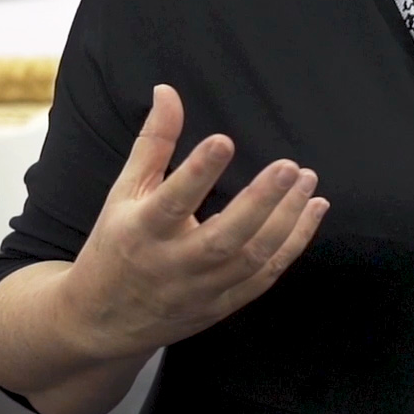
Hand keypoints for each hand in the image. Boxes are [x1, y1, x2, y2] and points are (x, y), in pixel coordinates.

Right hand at [59, 84, 328, 360]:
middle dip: (260, 202)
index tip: (224, 140)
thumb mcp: (124, 193)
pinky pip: (265, 276)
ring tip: (308, 181)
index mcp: (141, 232)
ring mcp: (201, 290)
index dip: (198, 173)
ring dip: (287, 220)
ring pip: (251, 258)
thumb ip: (153, 143)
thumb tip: (167, 91)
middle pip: (223, 239)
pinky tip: (313, 211)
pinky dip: (293, 244)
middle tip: (290, 167)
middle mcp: (173, 265)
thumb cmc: (116, 244)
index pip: (172, 202)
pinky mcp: (222, 305)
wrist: (101, 321)